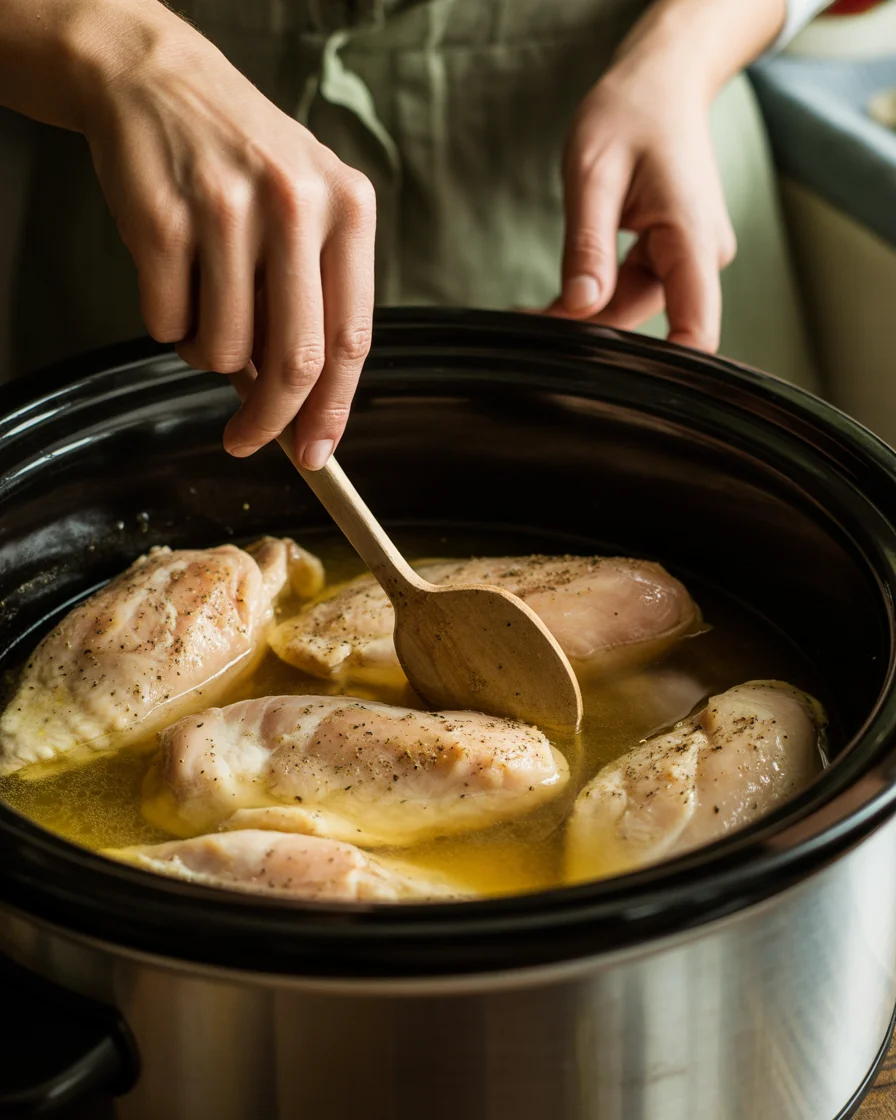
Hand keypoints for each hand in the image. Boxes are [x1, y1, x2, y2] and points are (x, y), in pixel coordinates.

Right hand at [83, 12, 374, 466]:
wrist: (157, 78)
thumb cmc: (241, 159)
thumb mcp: (304, 210)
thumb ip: (312, 300)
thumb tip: (299, 406)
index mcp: (348, 208)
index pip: (351, 340)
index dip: (333, 411)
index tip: (315, 454)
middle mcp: (296, 205)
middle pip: (294, 362)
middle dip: (269, 420)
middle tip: (245, 441)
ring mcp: (227, 210)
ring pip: (222, 350)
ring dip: (206, 356)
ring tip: (203, 304)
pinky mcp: (162, 219)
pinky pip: (167, 323)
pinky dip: (167, 324)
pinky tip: (172, 276)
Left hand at [544, 59, 735, 352]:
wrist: (659, 82)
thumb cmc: (630, 112)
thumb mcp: (592, 174)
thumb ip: (587, 244)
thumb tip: (580, 306)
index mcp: (692, 236)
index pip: (698, 328)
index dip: (667, 371)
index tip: (614, 388)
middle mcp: (699, 253)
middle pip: (646, 320)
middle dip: (589, 330)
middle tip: (529, 329)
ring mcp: (687, 255)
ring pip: (632, 307)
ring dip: (585, 312)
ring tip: (531, 313)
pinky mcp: (671, 253)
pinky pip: (630, 289)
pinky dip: (594, 294)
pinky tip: (557, 299)